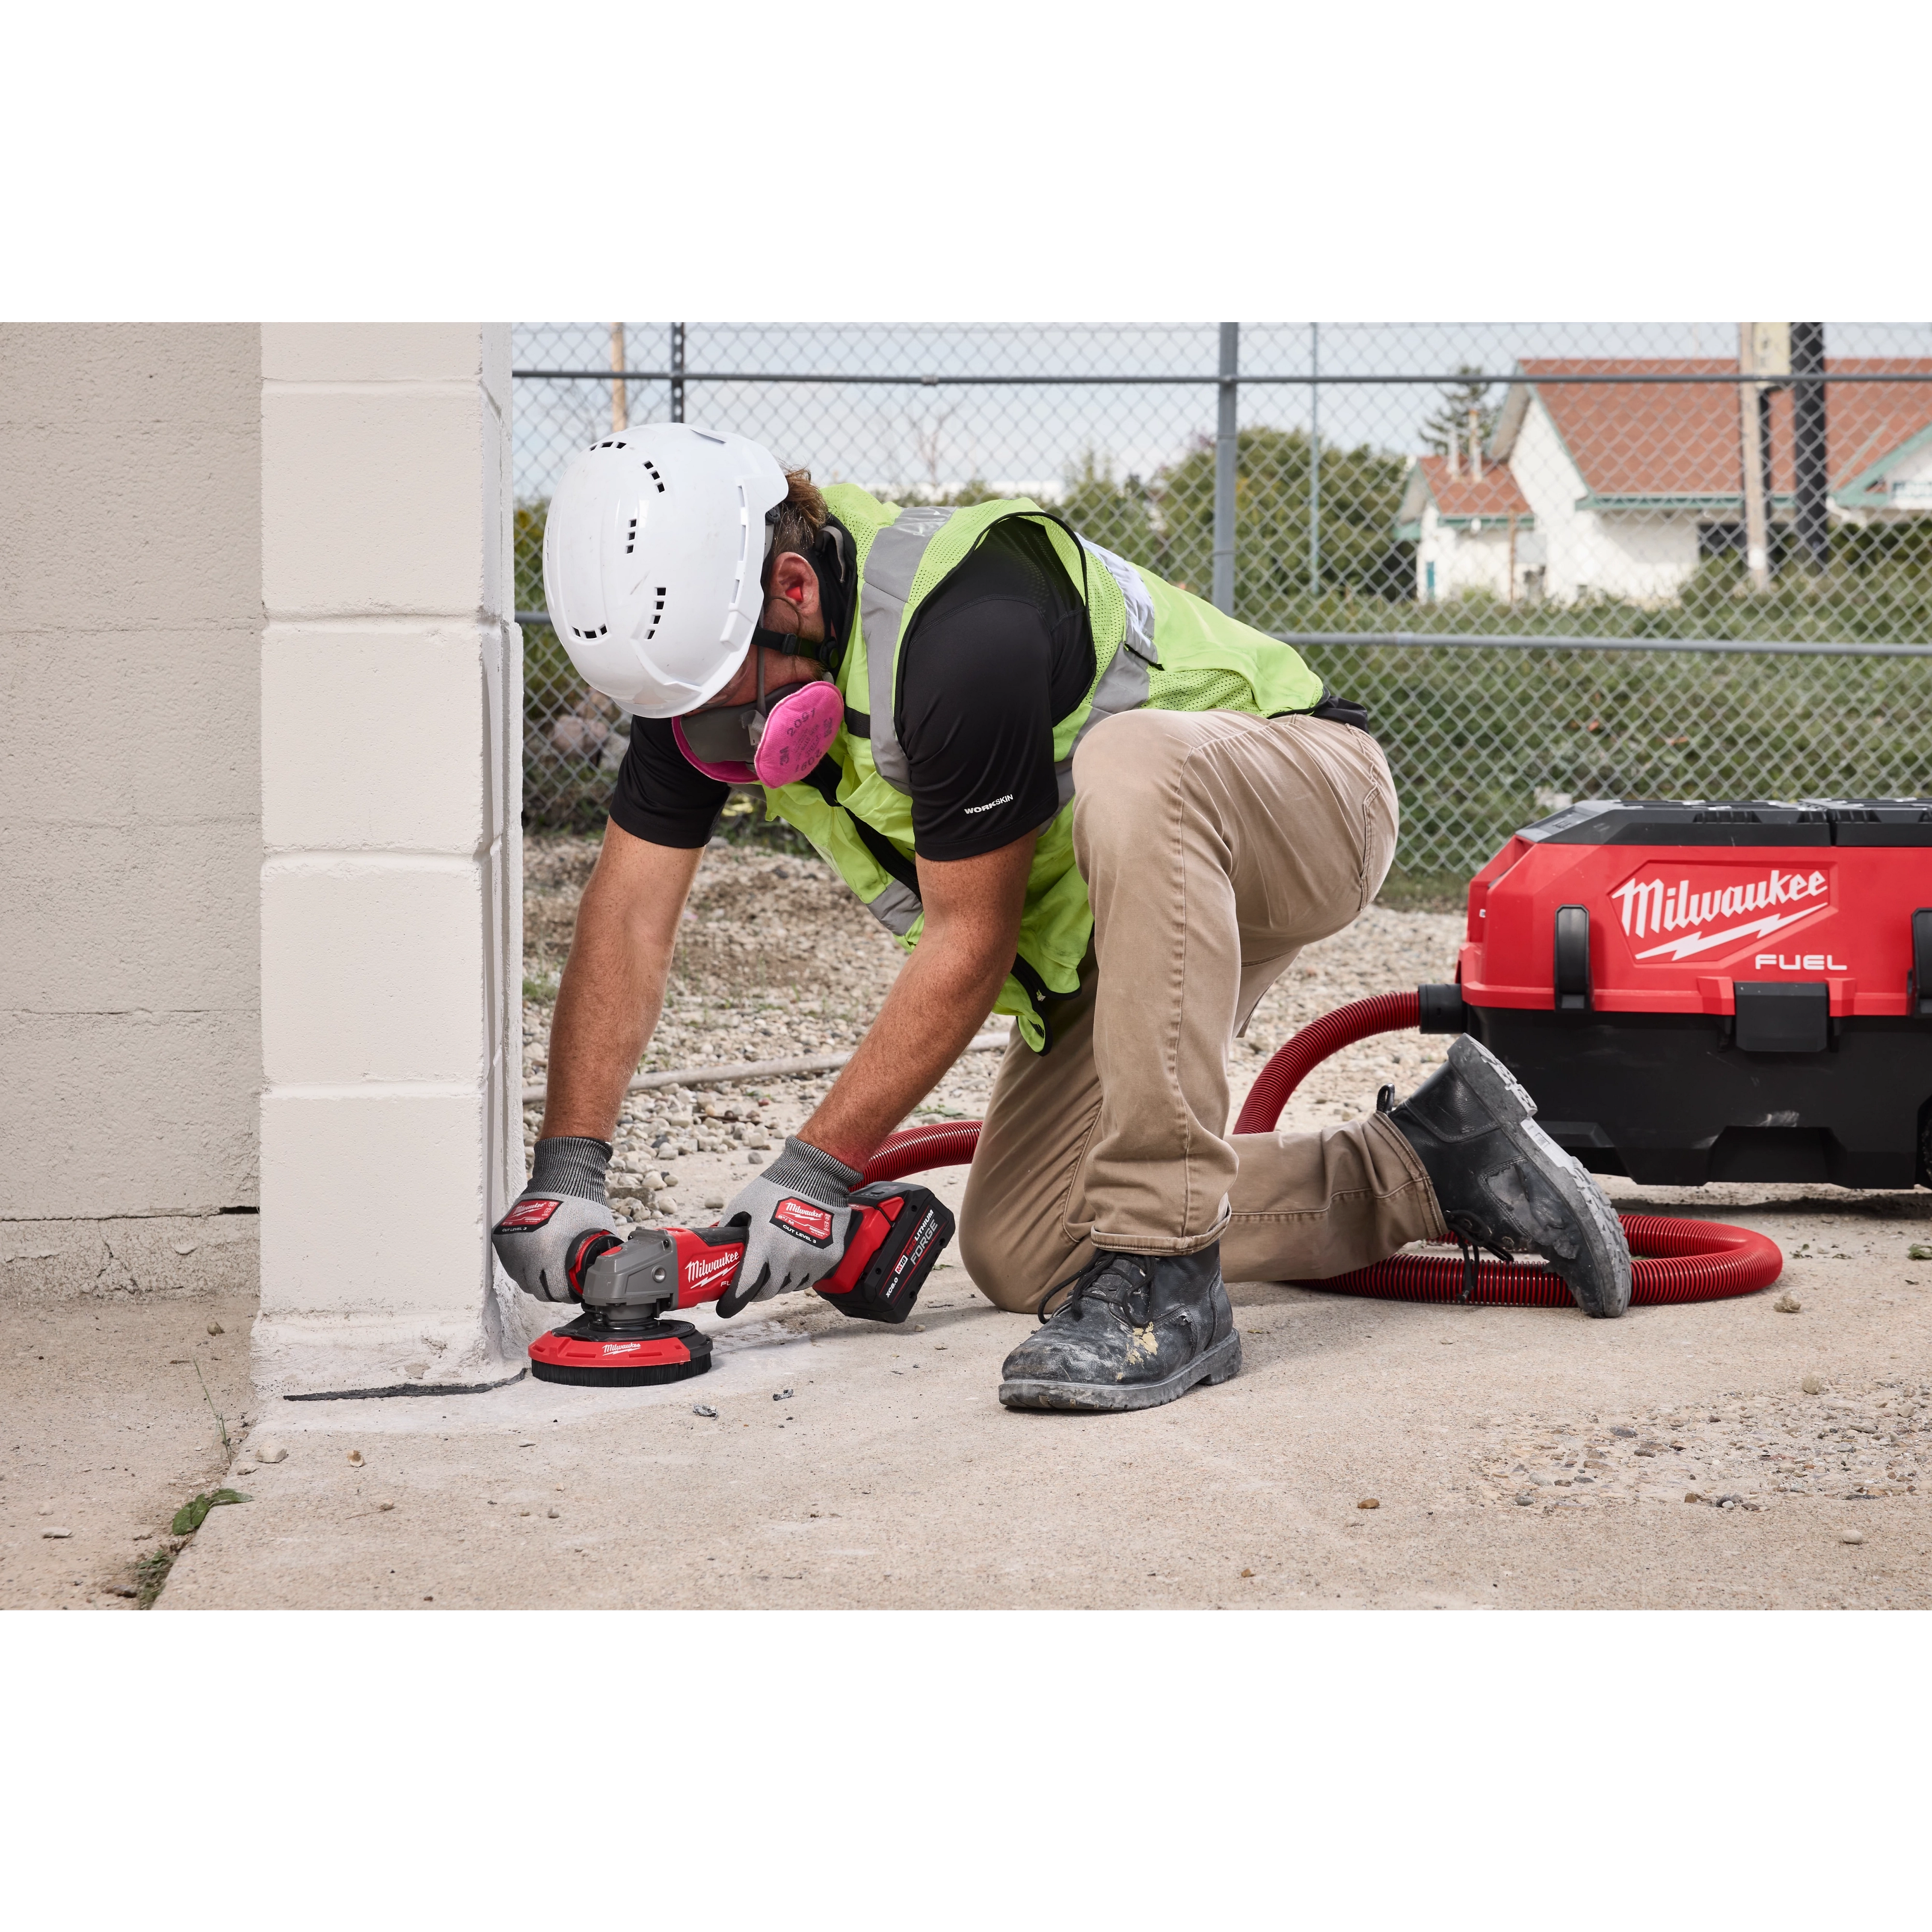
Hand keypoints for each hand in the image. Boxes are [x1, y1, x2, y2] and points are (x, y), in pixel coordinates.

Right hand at [492, 1138, 618, 1302]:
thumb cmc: (581, 1205)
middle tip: (560, 1280)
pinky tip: (535, 1256)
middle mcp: (526, 1251)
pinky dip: (521, 1264)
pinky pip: (510, 1264)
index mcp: (550, 1252)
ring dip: (534, 1278)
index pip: (554, 1291)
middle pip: (536, 1289)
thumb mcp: (597, 1236)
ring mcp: (511, 1244)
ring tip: (548, 1267)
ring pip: (521, 1279)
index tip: (571, 1291)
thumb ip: (596, 1260)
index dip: (565, 1295)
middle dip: (550, 1288)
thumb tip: (601, 1280)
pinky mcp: (501, 1237)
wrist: (562, 1177)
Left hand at [716, 1137, 862, 1315]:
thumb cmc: (778, 1187)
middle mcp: (788, 1256)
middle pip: (768, 1291)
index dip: (733, 1302)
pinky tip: (797, 1257)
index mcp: (763, 1243)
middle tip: (755, 1279)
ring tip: (778, 1263)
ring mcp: (811, 1259)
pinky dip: (801, 1273)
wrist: (816, 1176)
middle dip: (758, 1289)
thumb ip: (730, 1226)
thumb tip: (718, 1244)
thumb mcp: (744, 1204)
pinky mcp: (829, 1258)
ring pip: (789, 1286)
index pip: (746, 1286)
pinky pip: (810, 1277)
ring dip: (780, 1280)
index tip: (726, 1308)